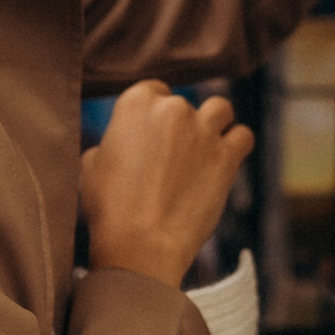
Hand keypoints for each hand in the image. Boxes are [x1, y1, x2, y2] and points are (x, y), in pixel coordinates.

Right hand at [79, 82, 254, 285]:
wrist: (140, 244)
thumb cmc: (110, 209)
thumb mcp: (92, 166)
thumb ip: (112, 143)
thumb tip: (121, 146)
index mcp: (136, 103)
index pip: (153, 90)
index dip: (154, 114)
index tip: (154, 134)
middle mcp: (172, 108)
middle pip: (184, 105)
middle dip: (181, 126)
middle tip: (173, 158)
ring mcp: (203, 130)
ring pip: (220, 109)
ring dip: (214, 124)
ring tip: (204, 151)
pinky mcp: (227, 156)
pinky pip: (243, 136)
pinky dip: (237, 145)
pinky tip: (226, 160)